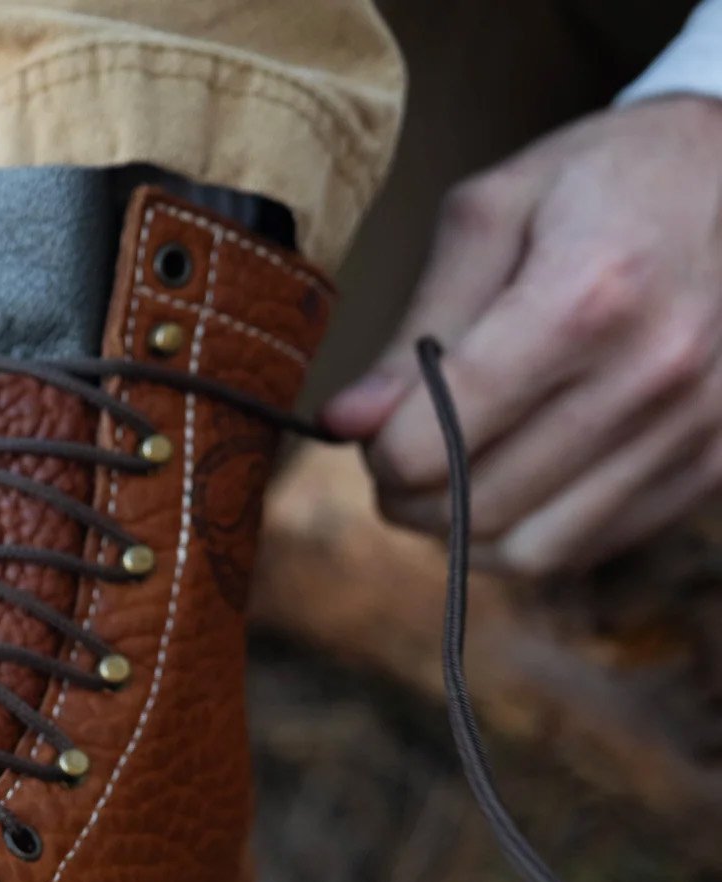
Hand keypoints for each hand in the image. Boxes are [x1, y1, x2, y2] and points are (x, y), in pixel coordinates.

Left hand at [322, 97, 721, 575]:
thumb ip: (414, 329)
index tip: (375, 428)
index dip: (379, 454)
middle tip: (402, 457)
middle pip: (474, 509)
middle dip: (411, 499)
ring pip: (527, 550)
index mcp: (586, 297)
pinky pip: (586, 547)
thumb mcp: (493, 212)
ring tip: (455, 471)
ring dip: (465, 531)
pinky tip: (521, 475)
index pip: (433, 447)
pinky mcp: (714, 462)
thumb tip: (346, 424)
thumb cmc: (604, 181)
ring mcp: (694, 425)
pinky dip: (532, 531)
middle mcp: (652, 371)